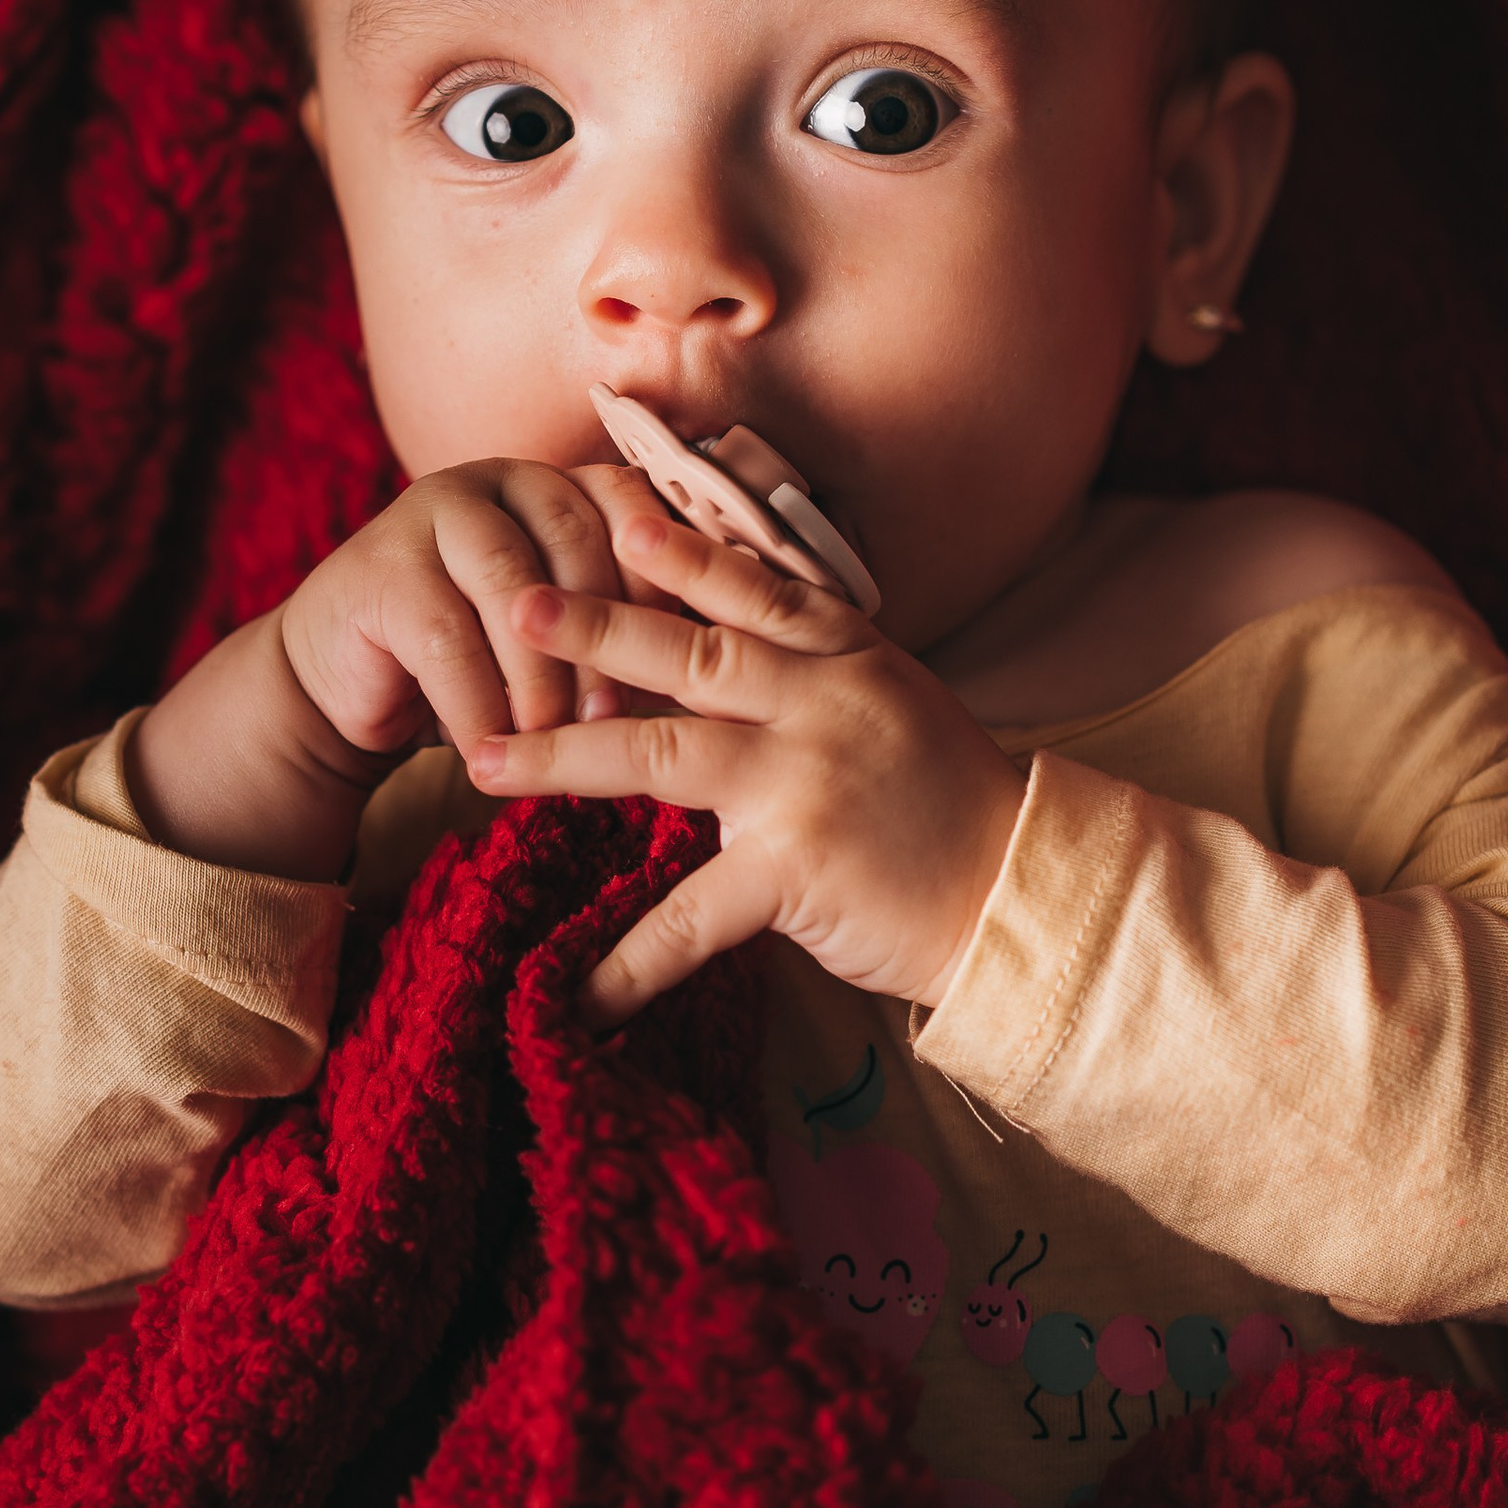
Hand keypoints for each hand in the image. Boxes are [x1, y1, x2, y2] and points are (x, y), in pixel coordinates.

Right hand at [126, 459, 669, 881]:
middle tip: (620, 722)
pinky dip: (478, 705)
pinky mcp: (380, 566)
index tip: (685, 652)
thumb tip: (718, 679)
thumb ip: (622, 633)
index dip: (661, 575)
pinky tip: (491, 754)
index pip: (631, 504)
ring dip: (542, 678)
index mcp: (558, 485)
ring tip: (556, 745)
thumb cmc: (478, 671)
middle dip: (604, 638)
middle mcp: (500, 480)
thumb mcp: (561, 645)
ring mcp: (434, 512)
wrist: (348, 687)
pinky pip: (448, 638)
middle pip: (576, 538)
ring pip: (514, 589)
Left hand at [463, 513, 1027, 1027]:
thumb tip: (733, 651)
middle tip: (517, 606)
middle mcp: (825, 704)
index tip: (609, 515)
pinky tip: (577, 991)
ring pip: (662, 752)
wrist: (1025, 896)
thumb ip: (820, 676)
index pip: (754, 590)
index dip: (680, 554)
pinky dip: (631, 959)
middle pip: (692, 654)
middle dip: (596, 627)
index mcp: (850, 659)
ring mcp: (808, 783)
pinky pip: (692, 914)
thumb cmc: (955, 808)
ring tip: (482, 764)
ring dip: (562, 756)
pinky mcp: (798, 871)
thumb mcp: (897, 709)